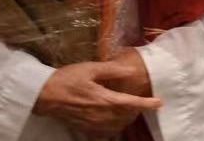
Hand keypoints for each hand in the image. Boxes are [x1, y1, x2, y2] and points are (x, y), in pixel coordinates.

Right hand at [33, 58, 160, 136]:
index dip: (147, 104)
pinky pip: (106, 133)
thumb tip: (130, 69)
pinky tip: (111, 121)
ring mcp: (94, 124)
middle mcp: (102, 115)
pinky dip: (113, 128)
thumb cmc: (66, 78)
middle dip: (136, 110)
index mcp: (105, 99)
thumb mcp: (89, 68)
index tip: (159, 103)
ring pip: (118, 126)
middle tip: (139, 102)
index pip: (132, 103)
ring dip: (125, 119)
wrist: (44, 95)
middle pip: (127, 117)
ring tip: (126, 110)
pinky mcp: (86, 129)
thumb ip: (111, 70)